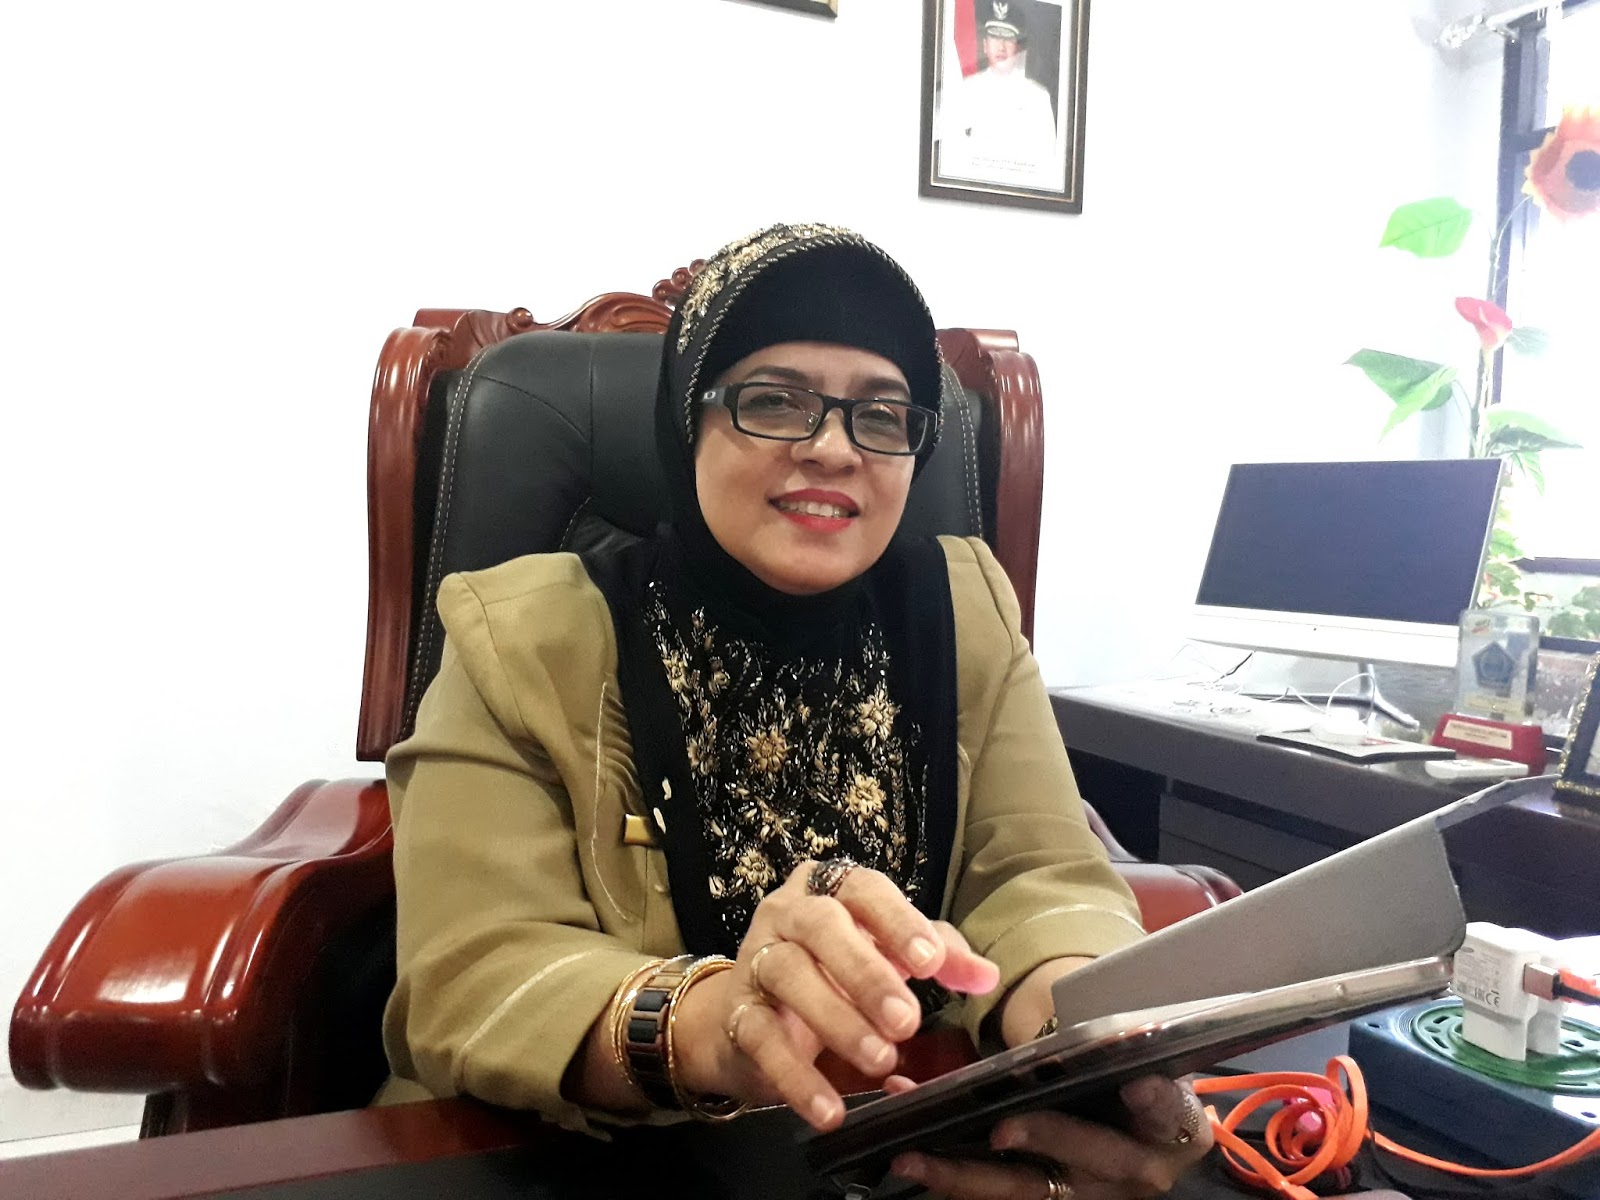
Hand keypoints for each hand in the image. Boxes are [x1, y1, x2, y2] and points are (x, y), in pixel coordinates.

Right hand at [673, 860, 998, 1130]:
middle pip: (822, 926)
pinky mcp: (737, 1014)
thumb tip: (986, 977)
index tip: (929, 963)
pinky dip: (797, 1076)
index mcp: (832, 890)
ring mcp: (757, 960)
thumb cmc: (833, 973)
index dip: (897, 922)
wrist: (749, 1018)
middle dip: (866, 973)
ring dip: (837, 1019)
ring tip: (880, 1060)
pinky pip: (762, 1039)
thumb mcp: (888, 956)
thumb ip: (938, 958)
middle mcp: (789, 913)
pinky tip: (829, 1107)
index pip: (865, 890)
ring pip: (789, 974)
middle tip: (906, 1021)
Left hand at [887, 1074, 1211, 1198]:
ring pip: (1029, 1191)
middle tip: (1002, 1129)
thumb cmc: (1135, 1077)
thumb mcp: (1142, 1060)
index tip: (1136, 1086)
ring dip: (968, 1174)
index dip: (1155, 1102)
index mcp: (1172, 1127)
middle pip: (1092, 1158)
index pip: (1169, 1112)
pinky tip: (913, 1156)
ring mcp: (1093, 1195)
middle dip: (1046, 1140)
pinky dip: (953, 1177)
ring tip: (917, 1155)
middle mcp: (1138, 1170)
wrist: (1140, 1131)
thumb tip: (1103, 1017)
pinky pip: (1000, 1195)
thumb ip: (1122, 1044)